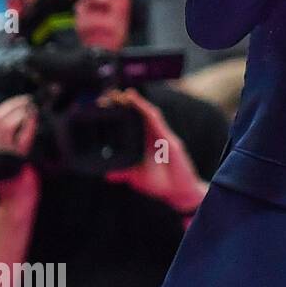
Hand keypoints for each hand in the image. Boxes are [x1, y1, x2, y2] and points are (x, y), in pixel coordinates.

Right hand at [0, 94, 39, 202]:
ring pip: (7, 128)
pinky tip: (35, 116)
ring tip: (31, 106)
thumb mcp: (2, 152)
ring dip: (20, 114)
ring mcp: (0, 155)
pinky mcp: (15, 160)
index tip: (19, 99)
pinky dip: (29, 126)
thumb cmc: (11, 173)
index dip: (5, 108)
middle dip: (13, 107)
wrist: (16, 195)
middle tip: (28, 99)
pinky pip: (22, 139)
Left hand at [99, 88, 206, 213]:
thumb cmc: (162, 185)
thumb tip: (107, 174)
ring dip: (135, 102)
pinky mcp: (170, 140)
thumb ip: (124, 173)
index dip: (121, 112)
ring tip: (122, 93)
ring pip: (148, 114)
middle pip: (139, 114)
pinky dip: (144, 109)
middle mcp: (154, 137)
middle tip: (108, 95)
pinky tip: (135, 101)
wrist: (180, 193)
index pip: (132, 123)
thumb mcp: (136, 178)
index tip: (105, 104)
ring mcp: (163, 137)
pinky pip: (156, 121)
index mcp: (146, 143)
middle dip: (125, 103)